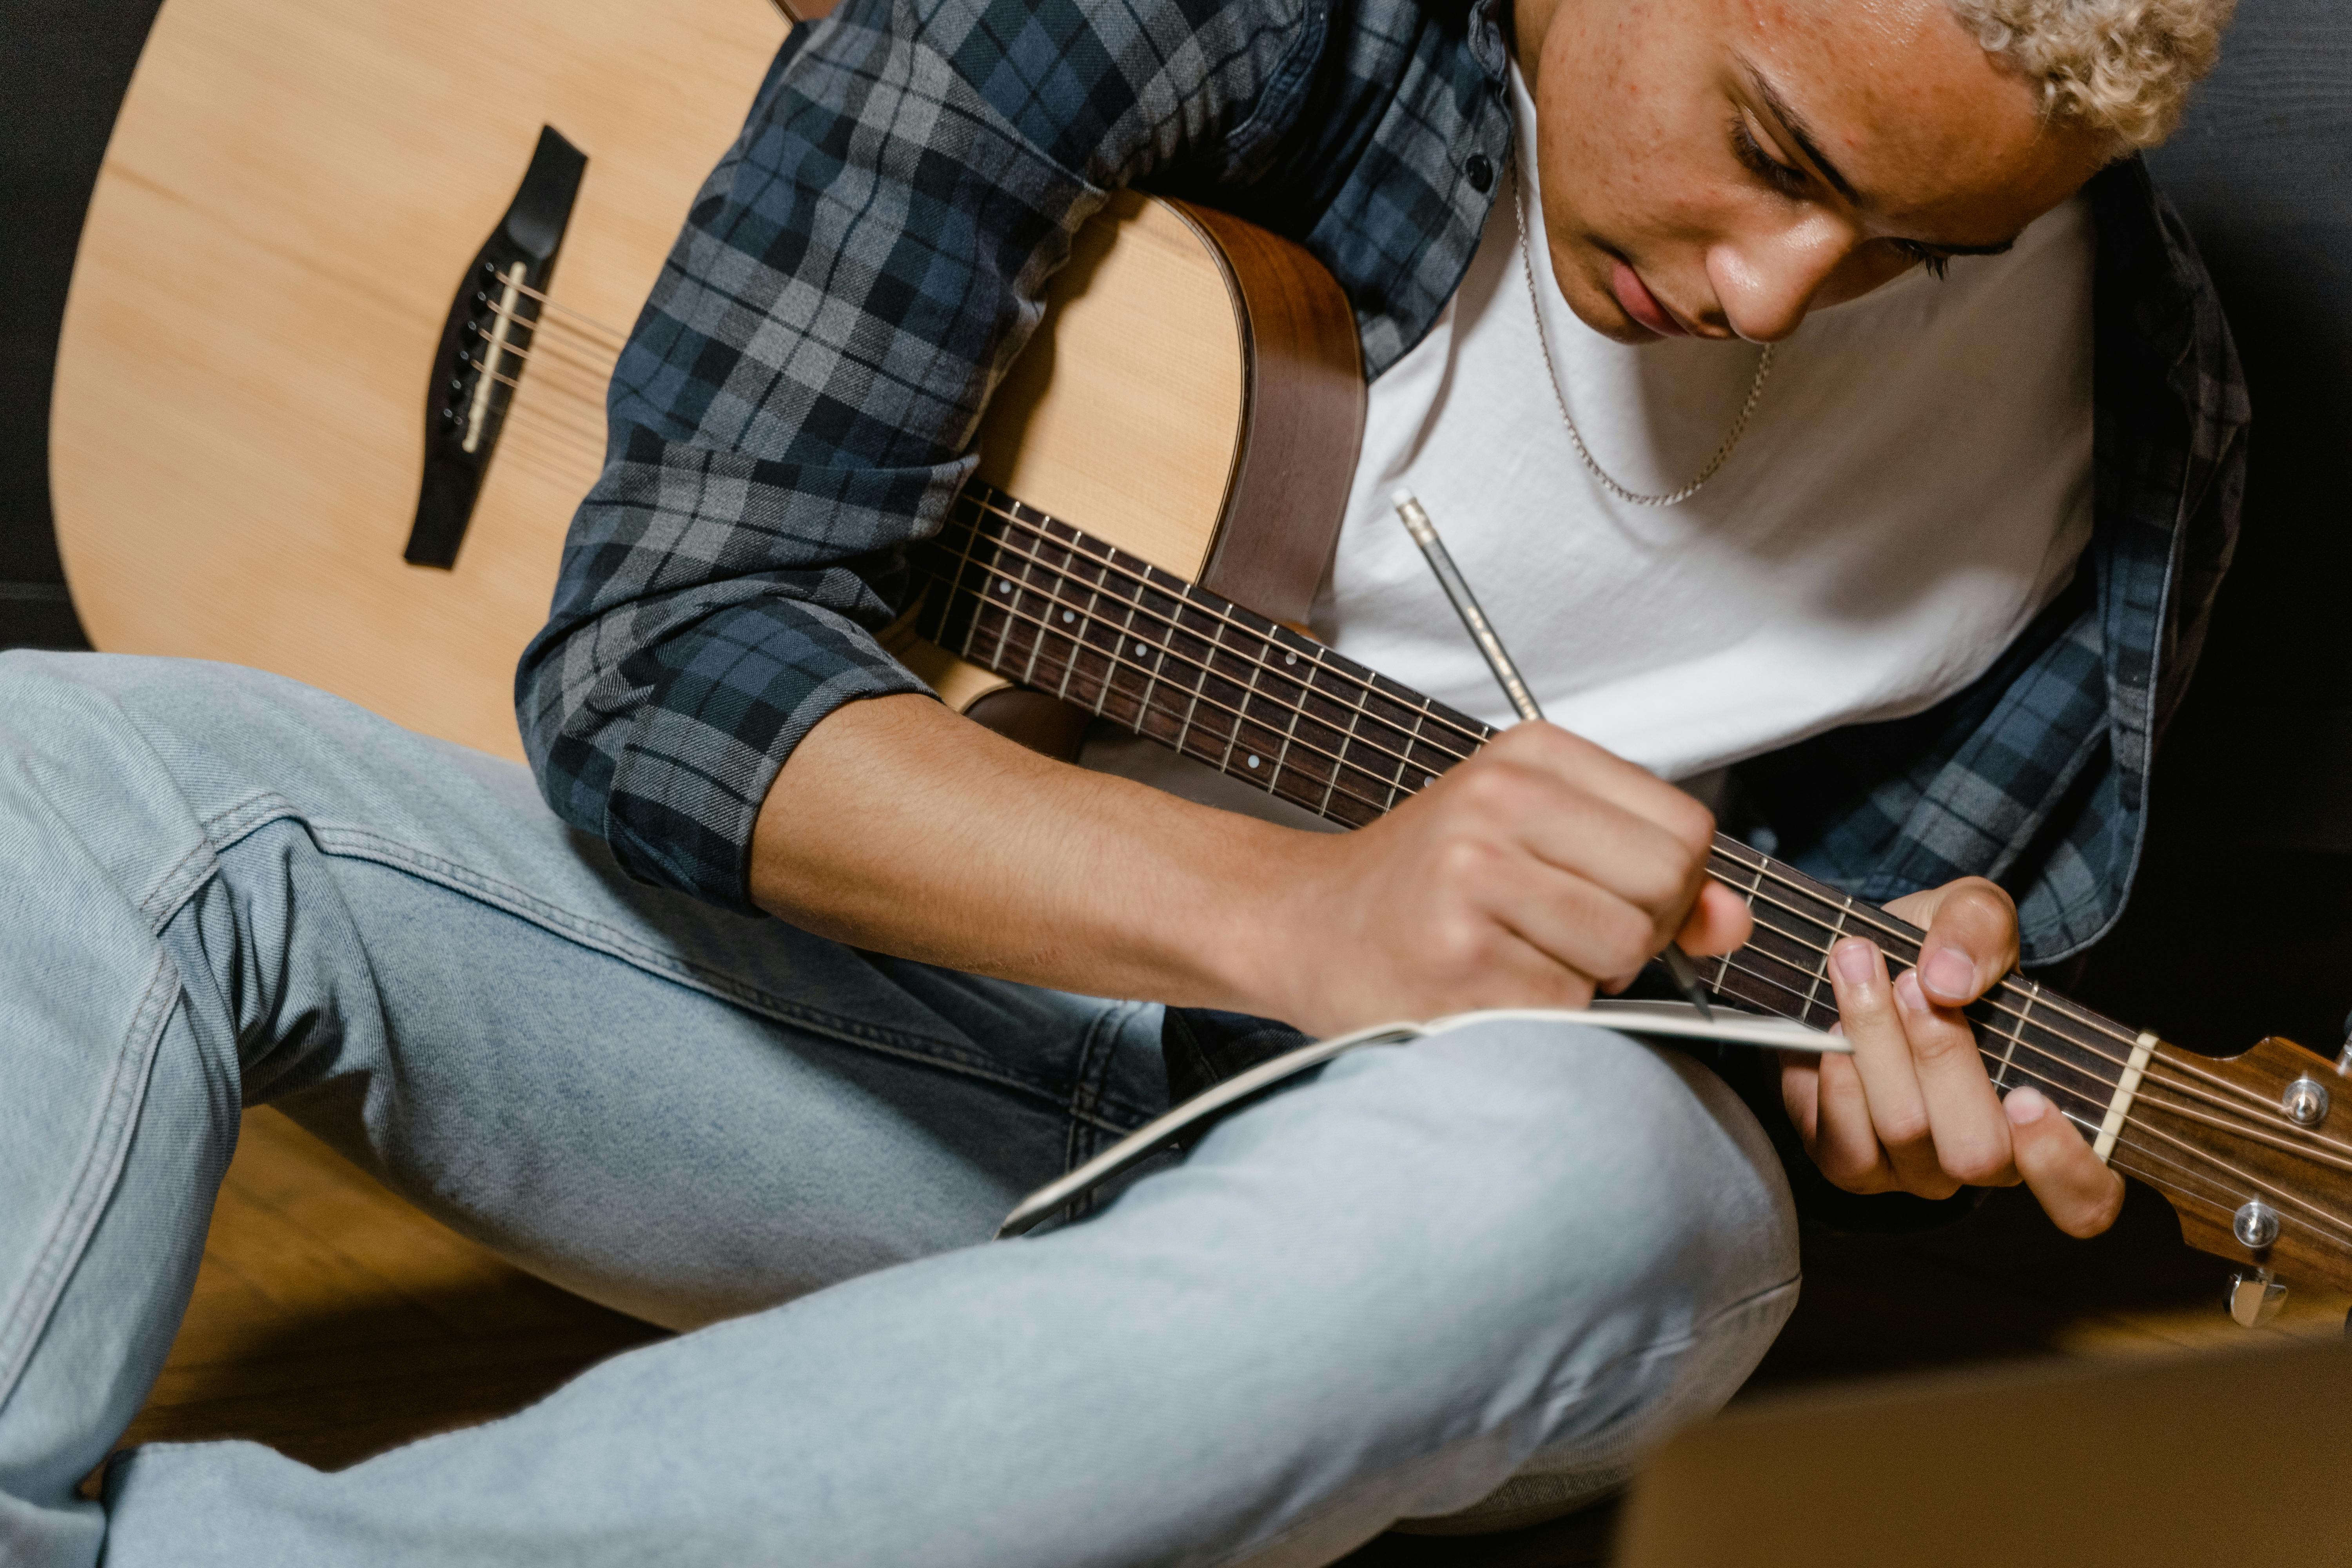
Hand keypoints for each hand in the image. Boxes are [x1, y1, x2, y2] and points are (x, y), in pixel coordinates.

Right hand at [1248, 722, 1752, 1037]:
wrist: (1301, 925)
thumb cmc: (1427, 887)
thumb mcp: (1540, 841)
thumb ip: (1654, 875)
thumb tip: (1734, 922)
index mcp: (1528, 754)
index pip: (1685, 829)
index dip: (1669, 883)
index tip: (1610, 894)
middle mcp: (1499, 801)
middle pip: (1664, 887)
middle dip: (1635, 932)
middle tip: (1561, 933)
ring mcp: (1473, 878)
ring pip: (1621, 952)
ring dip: (1587, 978)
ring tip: (1517, 957)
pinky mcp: (1458, 959)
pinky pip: (1567, 1007)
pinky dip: (1541, 1016)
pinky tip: (1486, 987)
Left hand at [1779, 877, 2124, 1236]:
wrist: (1856, 964)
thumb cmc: (1934, 952)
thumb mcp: (1969, 913)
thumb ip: (1978, 928)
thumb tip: (1950, 980)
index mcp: (2043, 1120)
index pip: (2085, 1196)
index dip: (2064, 1164)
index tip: (2029, 1097)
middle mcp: (1985, 1162)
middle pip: (1975, 1151)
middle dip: (1940, 1058)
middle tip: (1909, 983)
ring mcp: (1915, 1170)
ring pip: (1905, 1133)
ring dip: (1877, 1046)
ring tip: (1857, 973)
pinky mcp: (1851, 1164)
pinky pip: (1844, 1142)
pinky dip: (1835, 1078)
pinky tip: (1830, 1029)